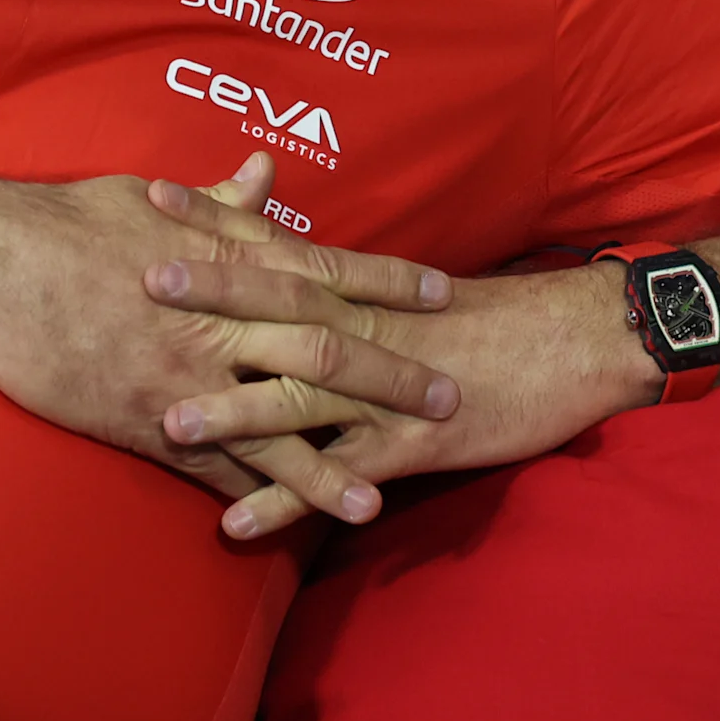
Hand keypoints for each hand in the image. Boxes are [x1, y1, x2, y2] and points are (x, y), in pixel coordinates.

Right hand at [0, 153, 456, 519]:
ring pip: (277, 426)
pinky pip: (210, 464)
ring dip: (331, 465)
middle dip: (391, 379)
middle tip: (450, 400)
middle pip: (326, 352)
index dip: (389, 283)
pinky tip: (276, 525)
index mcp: (225, 256)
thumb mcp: (148, 197)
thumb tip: (264, 170)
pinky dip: (246, 494)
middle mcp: (221, 317)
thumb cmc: (64, 221)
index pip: (327, 268)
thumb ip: (217, 198)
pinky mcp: (146, 417)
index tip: (445, 294)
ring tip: (379, 499)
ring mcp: (187, 373)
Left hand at [143, 190, 658, 536]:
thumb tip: (284, 258)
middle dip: (212, 298)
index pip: (277, 246)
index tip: (154, 194)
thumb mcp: (409, 288)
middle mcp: (365, 331)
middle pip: (281, 308)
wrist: (579, 344)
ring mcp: (387, 391)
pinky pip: (340, 476)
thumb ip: (341, 278)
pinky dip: (288, 501)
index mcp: (359, 291)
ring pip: (302, 398)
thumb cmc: (490, 318)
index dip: (216, 221)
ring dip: (235, 413)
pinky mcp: (414, 445)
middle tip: (140, 283)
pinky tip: (236, 526)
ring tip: (166, 424)